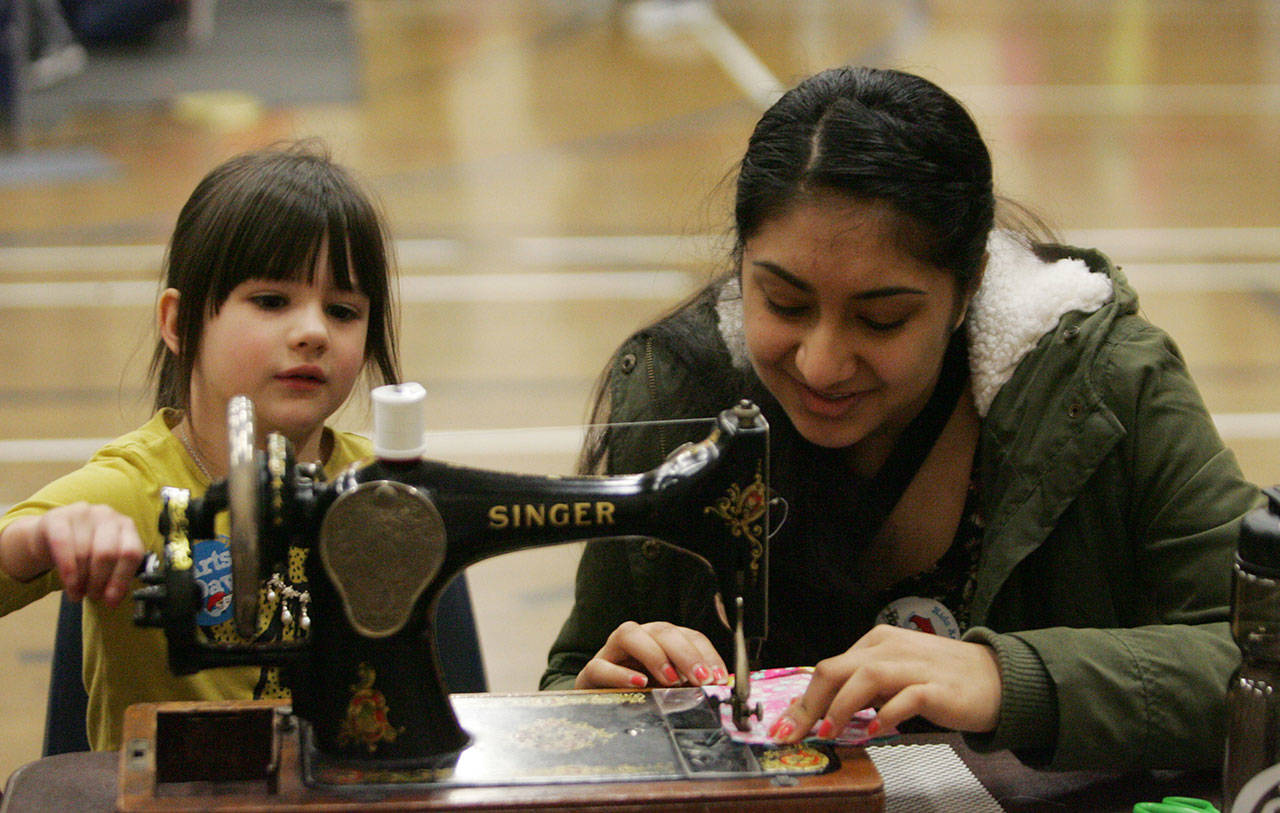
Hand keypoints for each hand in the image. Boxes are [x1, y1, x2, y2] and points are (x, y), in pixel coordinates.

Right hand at [0, 503, 144, 606]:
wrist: (49, 536)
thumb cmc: (84, 551)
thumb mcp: (104, 561)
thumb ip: (114, 577)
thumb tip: (113, 599)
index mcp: (126, 527)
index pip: (131, 552)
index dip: (121, 579)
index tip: (111, 600)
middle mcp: (108, 515)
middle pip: (107, 554)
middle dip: (98, 581)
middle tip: (92, 596)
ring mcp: (84, 512)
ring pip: (84, 552)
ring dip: (80, 580)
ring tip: (77, 593)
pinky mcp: (58, 517)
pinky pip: (62, 544)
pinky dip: (66, 569)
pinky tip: (67, 584)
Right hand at [574, 620, 728, 689]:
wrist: (599, 706)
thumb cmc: (640, 696)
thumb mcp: (670, 691)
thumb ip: (691, 687)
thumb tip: (719, 691)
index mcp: (661, 641)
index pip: (688, 636)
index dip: (706, 654)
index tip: (719, 677)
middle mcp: (638, 639)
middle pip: (662, 631)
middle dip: (686, 653)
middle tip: (702, 678)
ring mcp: (611, 652)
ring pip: (629, 634)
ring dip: (655, 655)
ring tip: (672, 680)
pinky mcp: (591, 672)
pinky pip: (600, 666)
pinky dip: (621, 674)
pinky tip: (639, 684)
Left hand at [768, 625, 1001, 741]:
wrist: (996, 678)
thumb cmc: (940, 679)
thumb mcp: (894, 676)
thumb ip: (863, 688)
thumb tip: (823, 710)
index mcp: (876, 643)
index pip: (829, 668)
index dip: (804, 699)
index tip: (785, 727)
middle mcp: (891, 648)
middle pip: (838, 669)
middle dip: (810, 704)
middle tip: (794, 733)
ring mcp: (915, 666)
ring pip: (866, 676)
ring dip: (841, 706)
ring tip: (829, 731)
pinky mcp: (938, 687)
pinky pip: (907, 697)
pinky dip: (888, 713)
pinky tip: (876, 730)